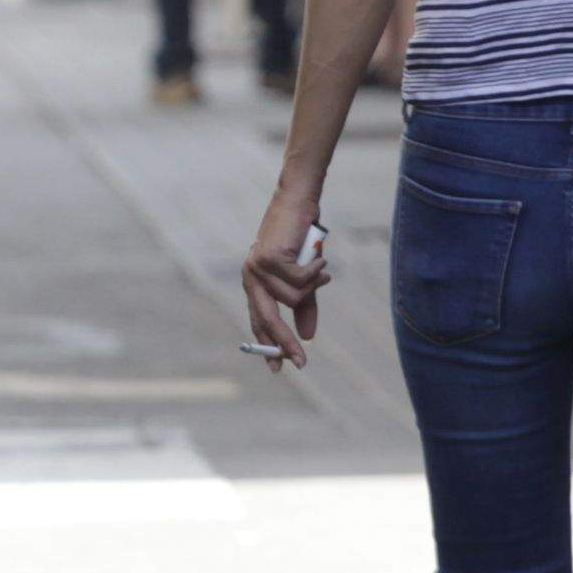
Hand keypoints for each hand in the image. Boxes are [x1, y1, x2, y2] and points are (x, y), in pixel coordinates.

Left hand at [241, 190, 329, 370]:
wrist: (298, 203)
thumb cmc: (301, 239)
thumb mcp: (303, 276)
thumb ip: (305, 306)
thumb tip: (308, 337)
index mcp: (254, 284)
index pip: (258, 322)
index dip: (267, 346)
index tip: (278, 369)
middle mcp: (251, 277)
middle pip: (267, 320)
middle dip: (284, 343)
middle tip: (301, 361)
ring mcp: (258, 267)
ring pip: (293, 298)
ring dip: (314, 286)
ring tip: (321, 268)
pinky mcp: (270, 257)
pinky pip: (301, 280)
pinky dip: (316, 270)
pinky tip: (321, 257)